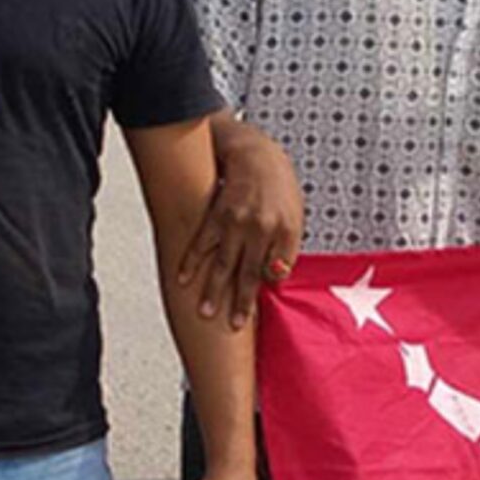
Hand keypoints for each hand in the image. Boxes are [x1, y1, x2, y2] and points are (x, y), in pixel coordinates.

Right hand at [177, 124, 305, 327]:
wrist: (254, 153)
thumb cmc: (277, 185)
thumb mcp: (295, 214)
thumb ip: (286, 246)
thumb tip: (274, 275)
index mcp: (286, 230)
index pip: (276, 271)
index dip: (266, 287)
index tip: (258, 302)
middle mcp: (261, 229)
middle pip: (249, 274)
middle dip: (240, 303)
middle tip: (233, 326)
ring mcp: (236, 222)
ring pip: (223, 264)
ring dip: (213, 290)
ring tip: (205, 311)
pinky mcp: (215, 215)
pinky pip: (201, 245)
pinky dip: (192, 263)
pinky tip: (184, 279)